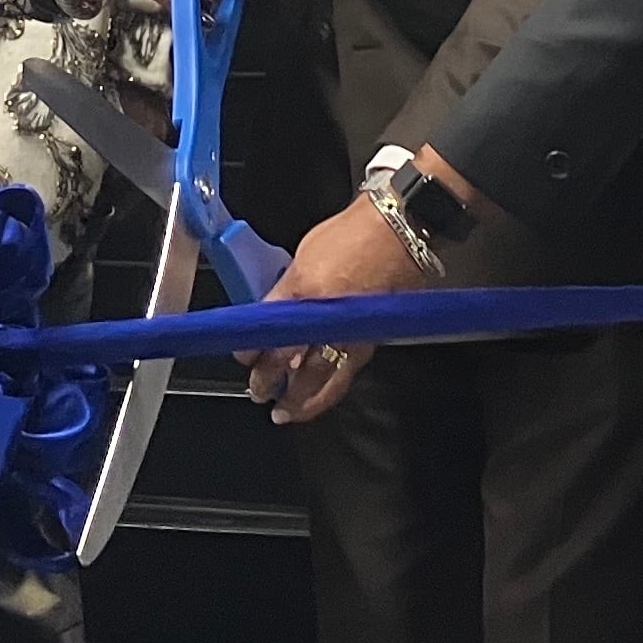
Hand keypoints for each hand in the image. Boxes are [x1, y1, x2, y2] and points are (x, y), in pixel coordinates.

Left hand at [241, 197, 423, 424]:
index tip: (243, 358)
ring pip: (322, 380)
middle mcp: (326, 318)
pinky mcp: (371, 341)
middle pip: (290, 363)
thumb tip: (275, 311)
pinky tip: (319, 394)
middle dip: (270, 382)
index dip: (250, 351)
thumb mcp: (305, 255)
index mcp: (303, 291)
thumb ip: (289, 289)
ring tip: (287, 411)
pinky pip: (345, 373)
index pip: (267, 332)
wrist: (398, 230)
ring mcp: (351, 334)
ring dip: (301, 400)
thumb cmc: (352, 234)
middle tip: (258, 393)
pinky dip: (329, 389)